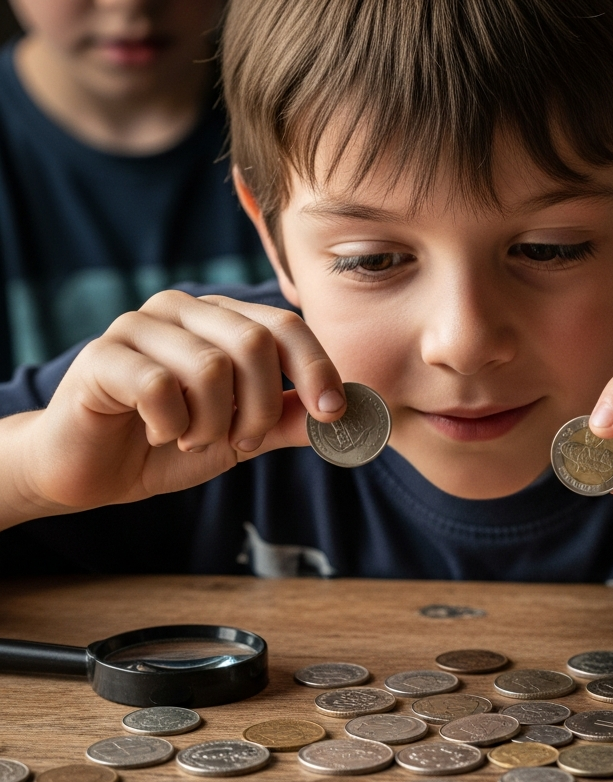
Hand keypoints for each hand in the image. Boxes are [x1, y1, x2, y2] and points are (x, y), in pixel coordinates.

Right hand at [5, 291, 344, 523]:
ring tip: (190, 438)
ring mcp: (139, 326)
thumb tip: (347, 414)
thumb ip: (288, 420)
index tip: (333, 413)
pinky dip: (169, 425)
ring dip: (211, 424)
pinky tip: (155, 432)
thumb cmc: (169, 443)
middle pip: (253, 343)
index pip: (285, 327)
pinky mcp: (103, 355)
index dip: (316, 368)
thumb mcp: (242, 436)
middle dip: (260, 409)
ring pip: (210, 367)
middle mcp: (182, 310)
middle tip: (242, 442)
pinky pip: (159, 386)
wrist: (94, 469)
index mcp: (220, 320)